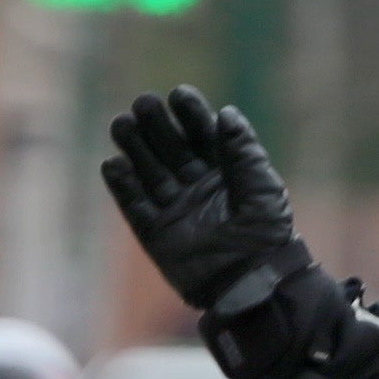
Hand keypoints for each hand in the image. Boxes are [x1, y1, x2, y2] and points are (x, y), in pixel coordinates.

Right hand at [99, 86, 308, 315]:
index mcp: (224, 173)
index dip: (191, 115)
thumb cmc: (265, 235)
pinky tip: (113, 165)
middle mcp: (197, 187)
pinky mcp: (157, 235)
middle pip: (170, 149)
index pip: (203, 136)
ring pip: (149, 172)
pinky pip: (135, 207)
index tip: (179, 95)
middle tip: (143, 104)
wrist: (252, 283)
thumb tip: (226, 113)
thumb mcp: (262, 187)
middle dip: (156, 125)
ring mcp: (176, 210)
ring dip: (134, 147)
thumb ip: (242, 150)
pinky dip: (123, 187)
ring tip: (121, 124)